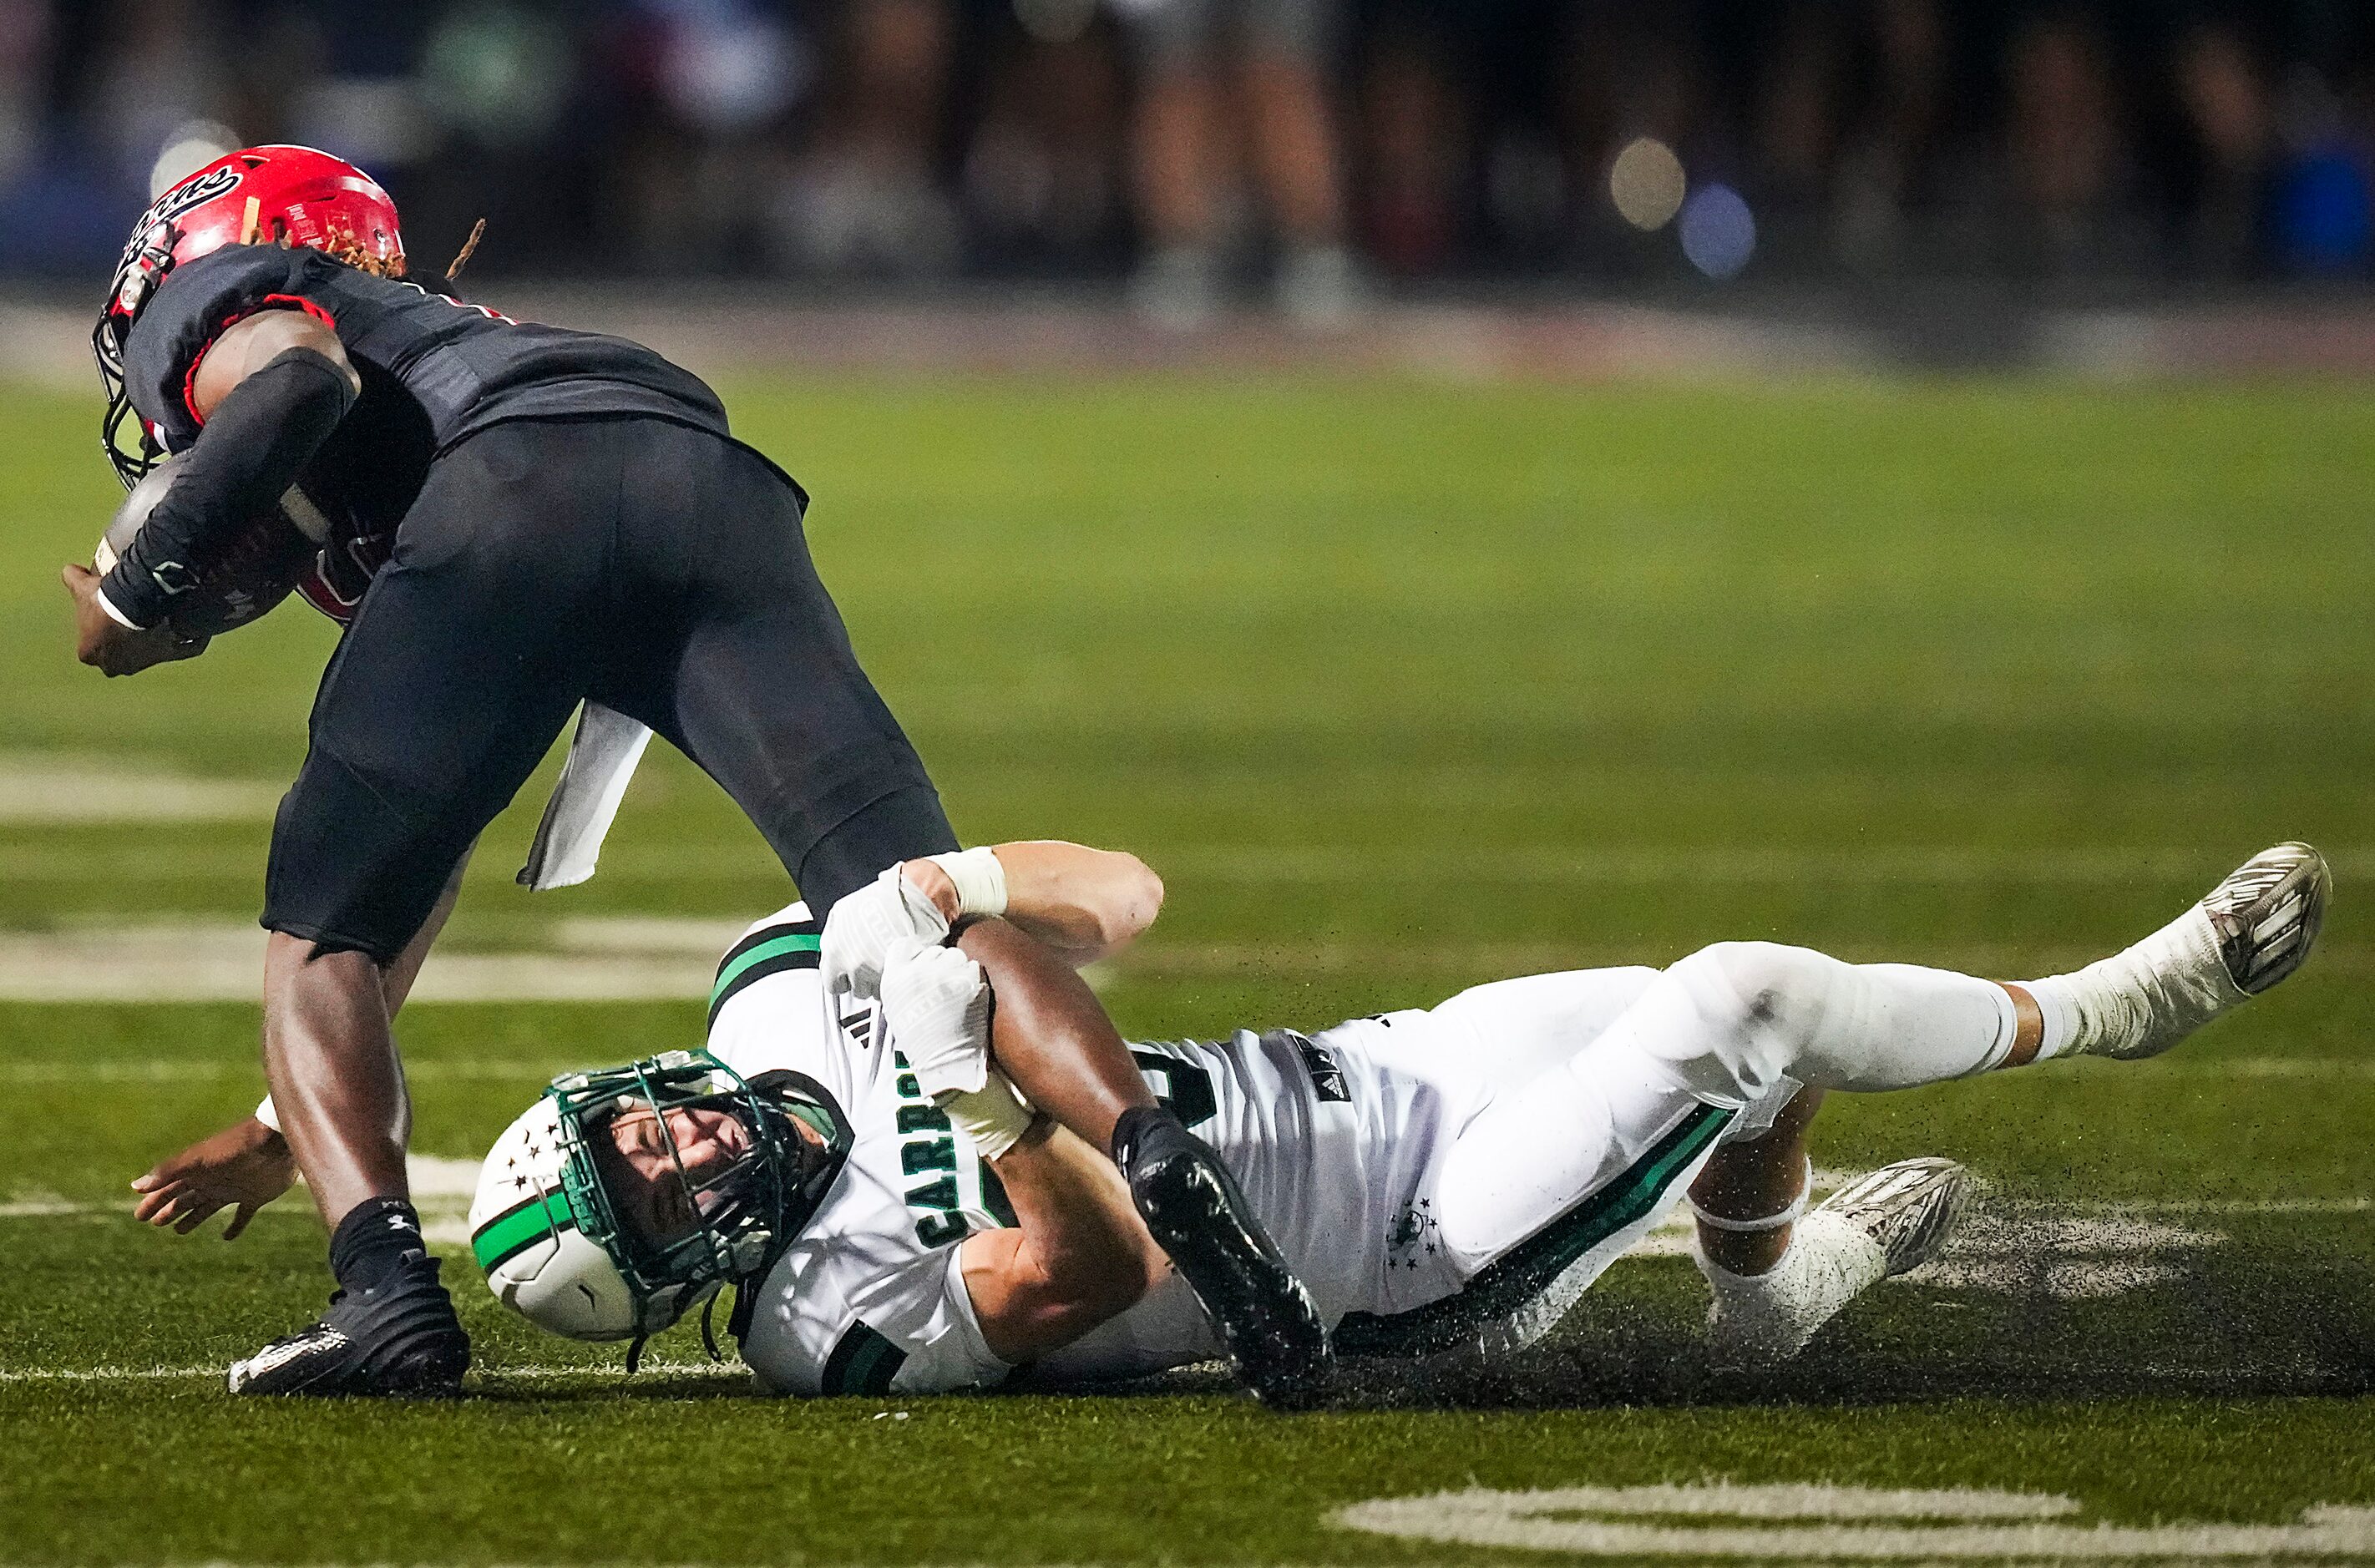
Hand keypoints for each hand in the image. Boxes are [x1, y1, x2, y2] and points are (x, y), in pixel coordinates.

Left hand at [62, 562, 206, 676]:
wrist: (139, 603)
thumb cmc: (106, 603)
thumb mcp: (82, 587)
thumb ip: (72, 580)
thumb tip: (71, 571)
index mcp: (92, 655)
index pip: (90, 649)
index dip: (96, 631)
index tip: (103, 616)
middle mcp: (118, 665)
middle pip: (119, 657)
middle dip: (123, 643)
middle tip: (129, 620)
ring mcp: (146, 662)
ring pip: (149, 654)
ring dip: (151, 640)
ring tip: (155, 618)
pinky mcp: (173, 654)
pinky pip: (183, 648)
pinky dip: (187, 639)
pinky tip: (187, 626)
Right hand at [131, 1117, 296, 1237]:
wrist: (277, 1142)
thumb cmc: (236, 1149)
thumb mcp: (198, 1161)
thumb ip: (169, 1172)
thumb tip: (136, 1186)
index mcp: (198, 1171)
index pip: (169, 1188)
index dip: (154, 1201)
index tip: (139, 1216)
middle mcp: (213, 1180)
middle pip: (186, 1198)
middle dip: (169, 1210)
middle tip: (154, 1223)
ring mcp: (234, 1189)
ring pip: (207, 1207)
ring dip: (193, 1218)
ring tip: (179, 1231)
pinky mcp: (255, 1197)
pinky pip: (242, 1216)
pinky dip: (235, 1227)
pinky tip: (227, 1238)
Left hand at [821, 863, 953, 999]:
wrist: (916, 899)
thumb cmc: (883, 899)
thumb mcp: (844, 910)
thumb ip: (834, 936)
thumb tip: (834, 947)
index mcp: (835, 952)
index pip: (831, 984)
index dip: (842, 979)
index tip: (848, 975)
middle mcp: (853, 967)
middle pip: (856, 990)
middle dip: (863, 980)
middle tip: (873, 963)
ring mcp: (876, 974)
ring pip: (875, 992)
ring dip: (881, 981)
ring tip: (889, 961)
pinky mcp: (898, 977)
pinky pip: (894, 989)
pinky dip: (897, 981)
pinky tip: (900, 965)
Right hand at [880, 939, 992, 1100]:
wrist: (944, 1063)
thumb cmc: (920, 1041)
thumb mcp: (896, 1008)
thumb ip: (902, 981)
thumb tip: (915, 963)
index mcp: (894, 980)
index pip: (904, 945)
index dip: (915, 954)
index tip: (922, 964)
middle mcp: (917, 973)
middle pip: (933, 950)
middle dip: (939, 964)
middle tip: (942, 987)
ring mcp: (943, 976)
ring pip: (955, 955)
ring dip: (958, 969)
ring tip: (956, 992)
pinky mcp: (967, 983)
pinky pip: (972, 967)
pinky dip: (973, 979)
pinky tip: (968, 996)